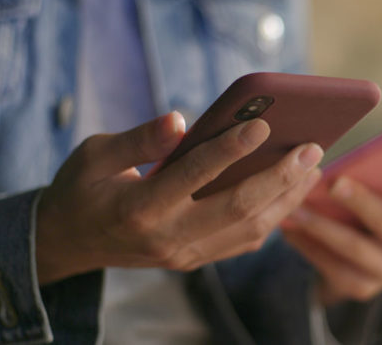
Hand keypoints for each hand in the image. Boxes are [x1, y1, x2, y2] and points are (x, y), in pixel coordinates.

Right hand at [37, 112, 322, 283]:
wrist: (67, 243)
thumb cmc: (82, 188)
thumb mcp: (95, 154)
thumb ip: (140, 139)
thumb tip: (180, 120)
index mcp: (138, 208)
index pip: (194, 175)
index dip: (230, 149)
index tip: (264, 124)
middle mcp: (167, 237)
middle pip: (236, 209)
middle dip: (279, 178)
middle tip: (312, 149)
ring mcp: (183, 255)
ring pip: (249, 230)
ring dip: (286, 200)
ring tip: (313, 169)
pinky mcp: (193, 261)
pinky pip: (242, 243)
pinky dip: (272, 218)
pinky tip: (290, 193)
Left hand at [282, 148, 381, 304]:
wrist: (358, 263)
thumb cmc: (372, 210)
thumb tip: (348, 153)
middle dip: (360, 202)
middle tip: (334, 183)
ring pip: (354, 248)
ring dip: (321, 226)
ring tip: (294, 209)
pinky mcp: (361, 287)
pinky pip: (331, 266)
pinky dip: (307, 245)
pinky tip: (289, 229)